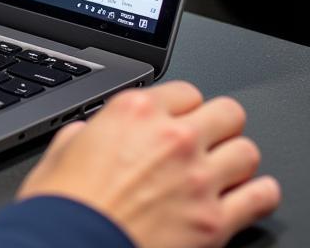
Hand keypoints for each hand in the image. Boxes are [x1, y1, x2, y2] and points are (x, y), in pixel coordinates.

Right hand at [17, 81, 279, 247]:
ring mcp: (198, 179)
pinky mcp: (215, 221)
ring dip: (236, 160)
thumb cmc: (64, 202)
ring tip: (224, 171)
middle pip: (227, 113)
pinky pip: (261, 197)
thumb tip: (91, 135)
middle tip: (208, 141)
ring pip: (248, 151)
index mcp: (135, 112)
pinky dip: (259, 195)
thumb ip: (87, 133)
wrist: (71, 244)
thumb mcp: (62, 148)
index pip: (186, 92)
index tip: (179, 120)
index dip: (181, 108)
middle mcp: (173, 137)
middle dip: (218, 126)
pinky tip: (247, 197)